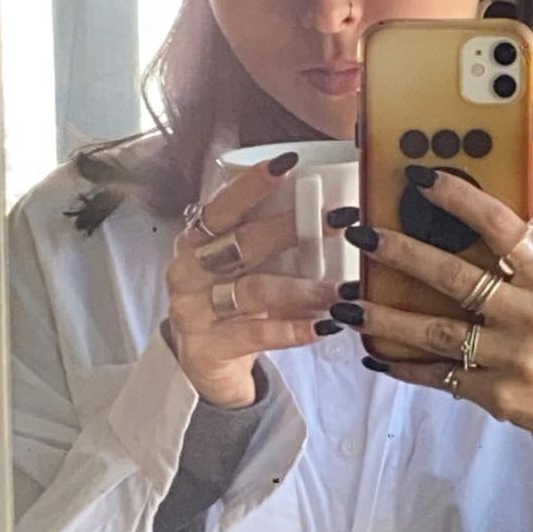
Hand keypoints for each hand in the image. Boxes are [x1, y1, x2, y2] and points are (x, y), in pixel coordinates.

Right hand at [165, 154, 340, 408]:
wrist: (208, 366)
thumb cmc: (233, 304)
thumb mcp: (245, 269)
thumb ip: (271, 241)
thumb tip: (330, 209)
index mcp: (195, 242)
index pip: (221, 206)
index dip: (251, 184)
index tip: (288, 165)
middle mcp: (188, 272)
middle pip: (241, 242)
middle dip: (292, 229)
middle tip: (339, 221)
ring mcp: (193, 311)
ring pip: (254, 290)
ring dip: (306, 287)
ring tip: (344, 289)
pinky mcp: (207, 348)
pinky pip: (256, 334)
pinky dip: (294, 329)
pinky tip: (325, 325)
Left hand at [330, 170, 532, 436]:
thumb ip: (530, 256)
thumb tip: (489, 210)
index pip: (502, 228)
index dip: (460, 200)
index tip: (421, 180)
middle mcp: (531, 316)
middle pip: (456, 279)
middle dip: (402, 255)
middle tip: (361, 236)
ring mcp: (512, 359)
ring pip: (436, 333)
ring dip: (385, 318)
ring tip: (346, 304)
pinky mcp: (496, 396)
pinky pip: (439, 376)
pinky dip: (403, 366)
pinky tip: (373, 354)